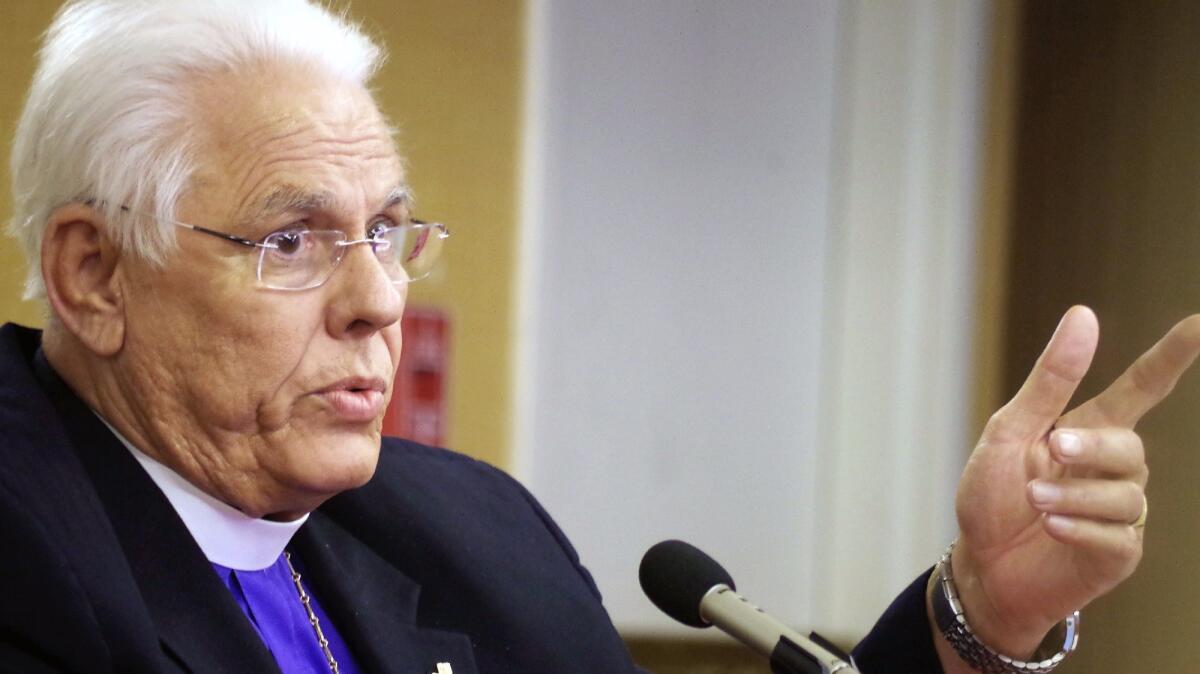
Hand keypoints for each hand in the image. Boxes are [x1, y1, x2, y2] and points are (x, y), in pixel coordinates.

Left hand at [942, 306, 1199, 661]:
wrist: (979, 567)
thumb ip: (1048, 381)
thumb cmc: (991, 497)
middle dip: (1093, 447)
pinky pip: (1118, 535)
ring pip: (1126, 494)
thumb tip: (1084, 315)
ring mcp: (1120, 513)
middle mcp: (1111, 469)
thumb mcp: (1008, 432)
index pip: (1142, 388)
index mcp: (1086, 430)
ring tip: (1035, 499)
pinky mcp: (1118, 553)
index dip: (1172, 357)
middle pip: (1131, 446)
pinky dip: (1079, 527)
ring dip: (1074, 495)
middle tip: (1053, 449)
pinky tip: (1051, 528)